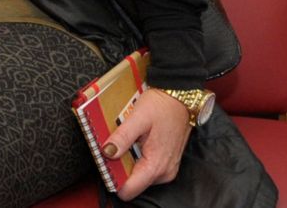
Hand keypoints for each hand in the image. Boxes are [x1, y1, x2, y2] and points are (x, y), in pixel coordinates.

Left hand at [103, 86, 191, 200]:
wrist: (180, 97)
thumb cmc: (162, 106)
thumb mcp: (138, 118)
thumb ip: (122, 137)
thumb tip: (107, 152)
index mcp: (156, 165)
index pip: (129, 190)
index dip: (113, 178)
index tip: (105, 163)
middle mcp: (163, 173)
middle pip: (132, 183)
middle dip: (120, 167)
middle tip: (115, 146)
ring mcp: (166, 169)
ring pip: (138, 175)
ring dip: (128, 161)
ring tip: (126, 141)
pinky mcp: (166, 163)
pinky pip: (145, 167)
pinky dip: (136, 157)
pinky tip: (135, 142)